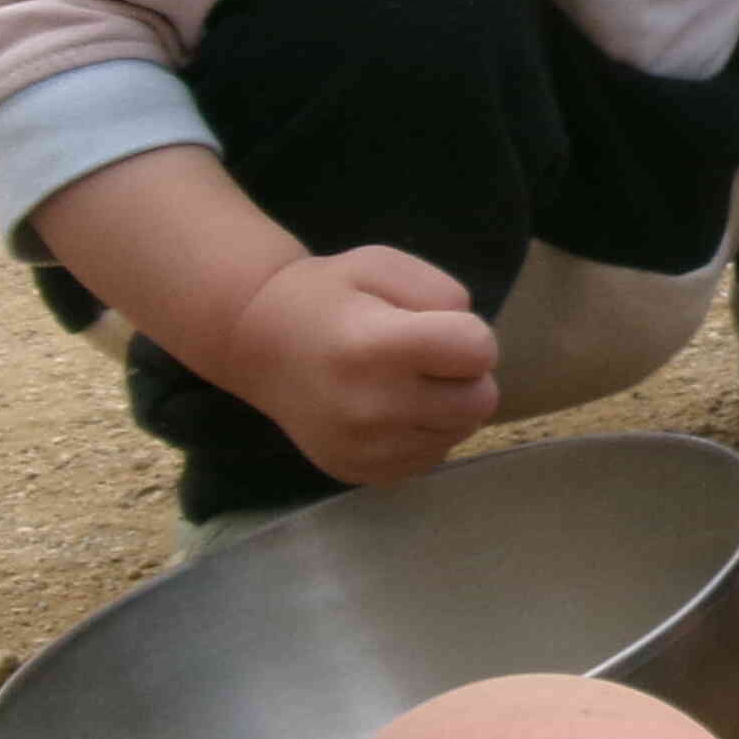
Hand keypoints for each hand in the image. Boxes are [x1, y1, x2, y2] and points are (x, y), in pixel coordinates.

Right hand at [223, 248, 497, 486]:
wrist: (259, 343)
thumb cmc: (328, 296)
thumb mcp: (383, 265)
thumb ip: (442, 294)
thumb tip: (477, 346)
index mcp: (376, 348)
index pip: (478, 351)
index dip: (469, 333)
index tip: (436, 327)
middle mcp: (371, 408)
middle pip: (480, 400)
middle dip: (466, 375)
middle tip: (426, 358)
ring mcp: (366, 449)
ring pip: (461, 432)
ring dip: (448, 406)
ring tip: (404, 382)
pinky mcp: (362, 473)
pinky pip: (432, 456)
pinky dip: (424, 433)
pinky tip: (390, 409)